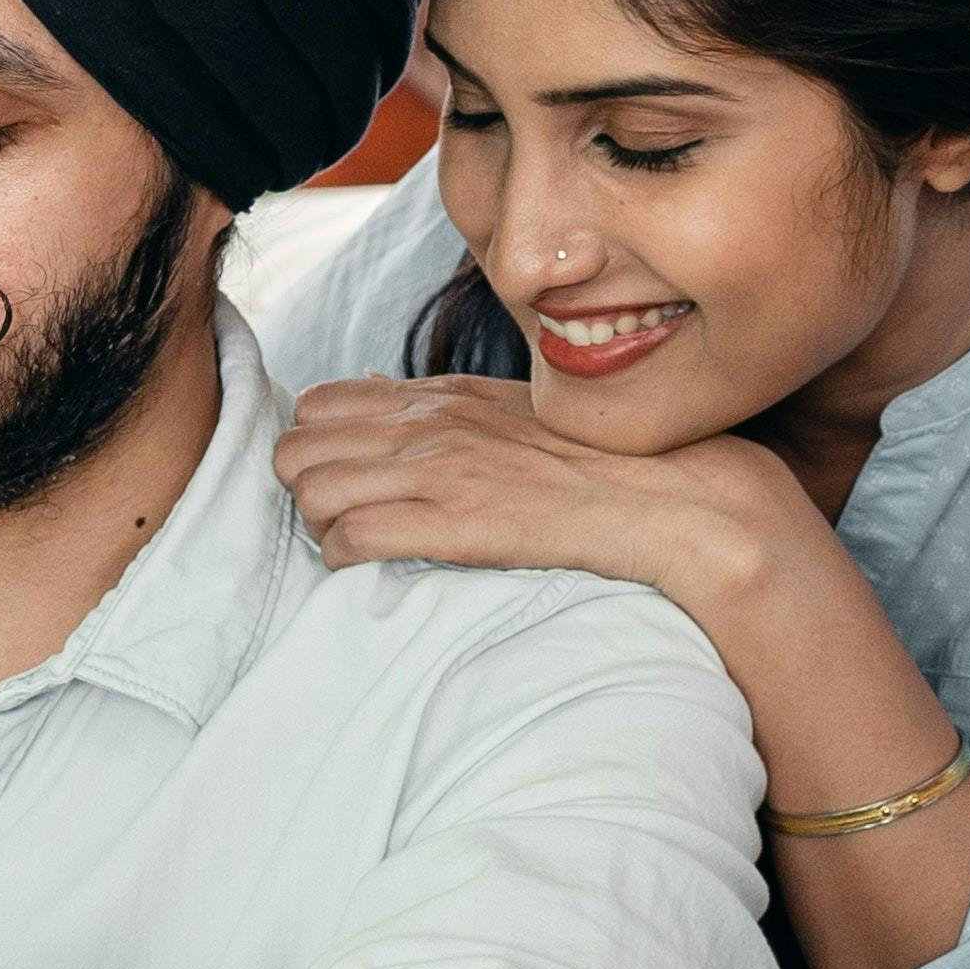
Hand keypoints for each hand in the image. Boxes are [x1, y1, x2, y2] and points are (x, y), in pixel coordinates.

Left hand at [272, 374, 807, 604]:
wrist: (673, 499)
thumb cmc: (597, 466)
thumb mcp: (516, 415)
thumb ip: (446, 409)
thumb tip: (376, 400)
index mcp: (440, 397)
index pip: (316, 406)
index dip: (315, 449)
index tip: (341, 481)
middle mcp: (429, 427)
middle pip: (296, 451)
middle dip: (306, 491)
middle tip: (342, 522)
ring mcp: (440, 473)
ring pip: (312, 493)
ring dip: (320, 529)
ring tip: (358, 547)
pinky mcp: (456, 523)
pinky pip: (351, 539)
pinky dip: (345, 561)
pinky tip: (372, 571)